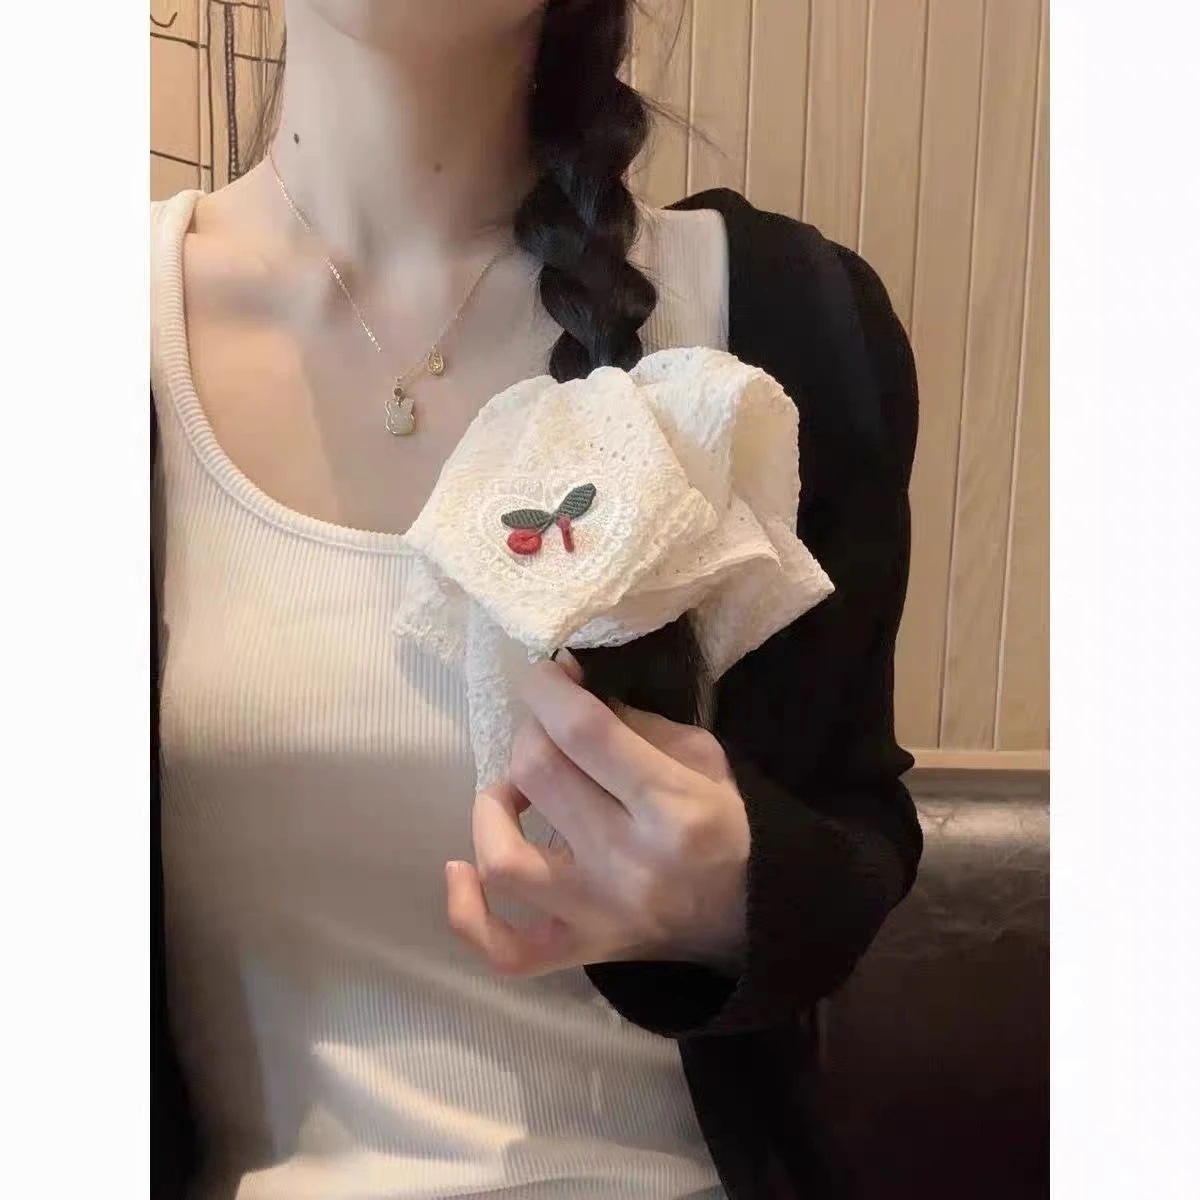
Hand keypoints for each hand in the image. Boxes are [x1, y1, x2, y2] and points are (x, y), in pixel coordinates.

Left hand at [444, 651, 750, 978]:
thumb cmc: (723, 823)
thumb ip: (632, 722)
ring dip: (491, 809)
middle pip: (537, 775)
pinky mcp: (580, 953)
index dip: (549, 690)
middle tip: (546, 730)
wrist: (750, 917)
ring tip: (511, 794)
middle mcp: (630, 864)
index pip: (584, 732)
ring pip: (504, 860)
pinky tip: (460, 869)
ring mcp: (599, 916)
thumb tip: (567, 688)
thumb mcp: (700, 756)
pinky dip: (466, 913)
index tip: (545, 675)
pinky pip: (502, 949)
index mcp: (673, 808)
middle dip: (530, 733)